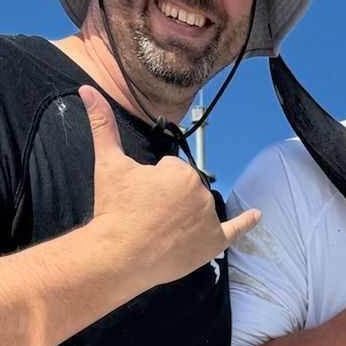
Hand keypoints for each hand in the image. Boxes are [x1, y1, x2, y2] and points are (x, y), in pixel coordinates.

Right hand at [81, 87, 256, 284]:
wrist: (119, 255)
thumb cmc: (115, 209)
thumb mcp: (108, 163)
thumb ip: (101, 124)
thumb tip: (86, 89)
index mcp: (182, 173)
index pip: (169, 172)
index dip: (151, 185)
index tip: (139, 199)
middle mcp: (202, 194)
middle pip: (184, 191)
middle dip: (166, 201)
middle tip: (145, 217)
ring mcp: (210, 221)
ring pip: (197, 211)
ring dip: (182, 217)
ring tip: (160, 232)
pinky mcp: (213, 244)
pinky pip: (235, 231)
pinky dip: (247, 224)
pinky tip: (258, 216)